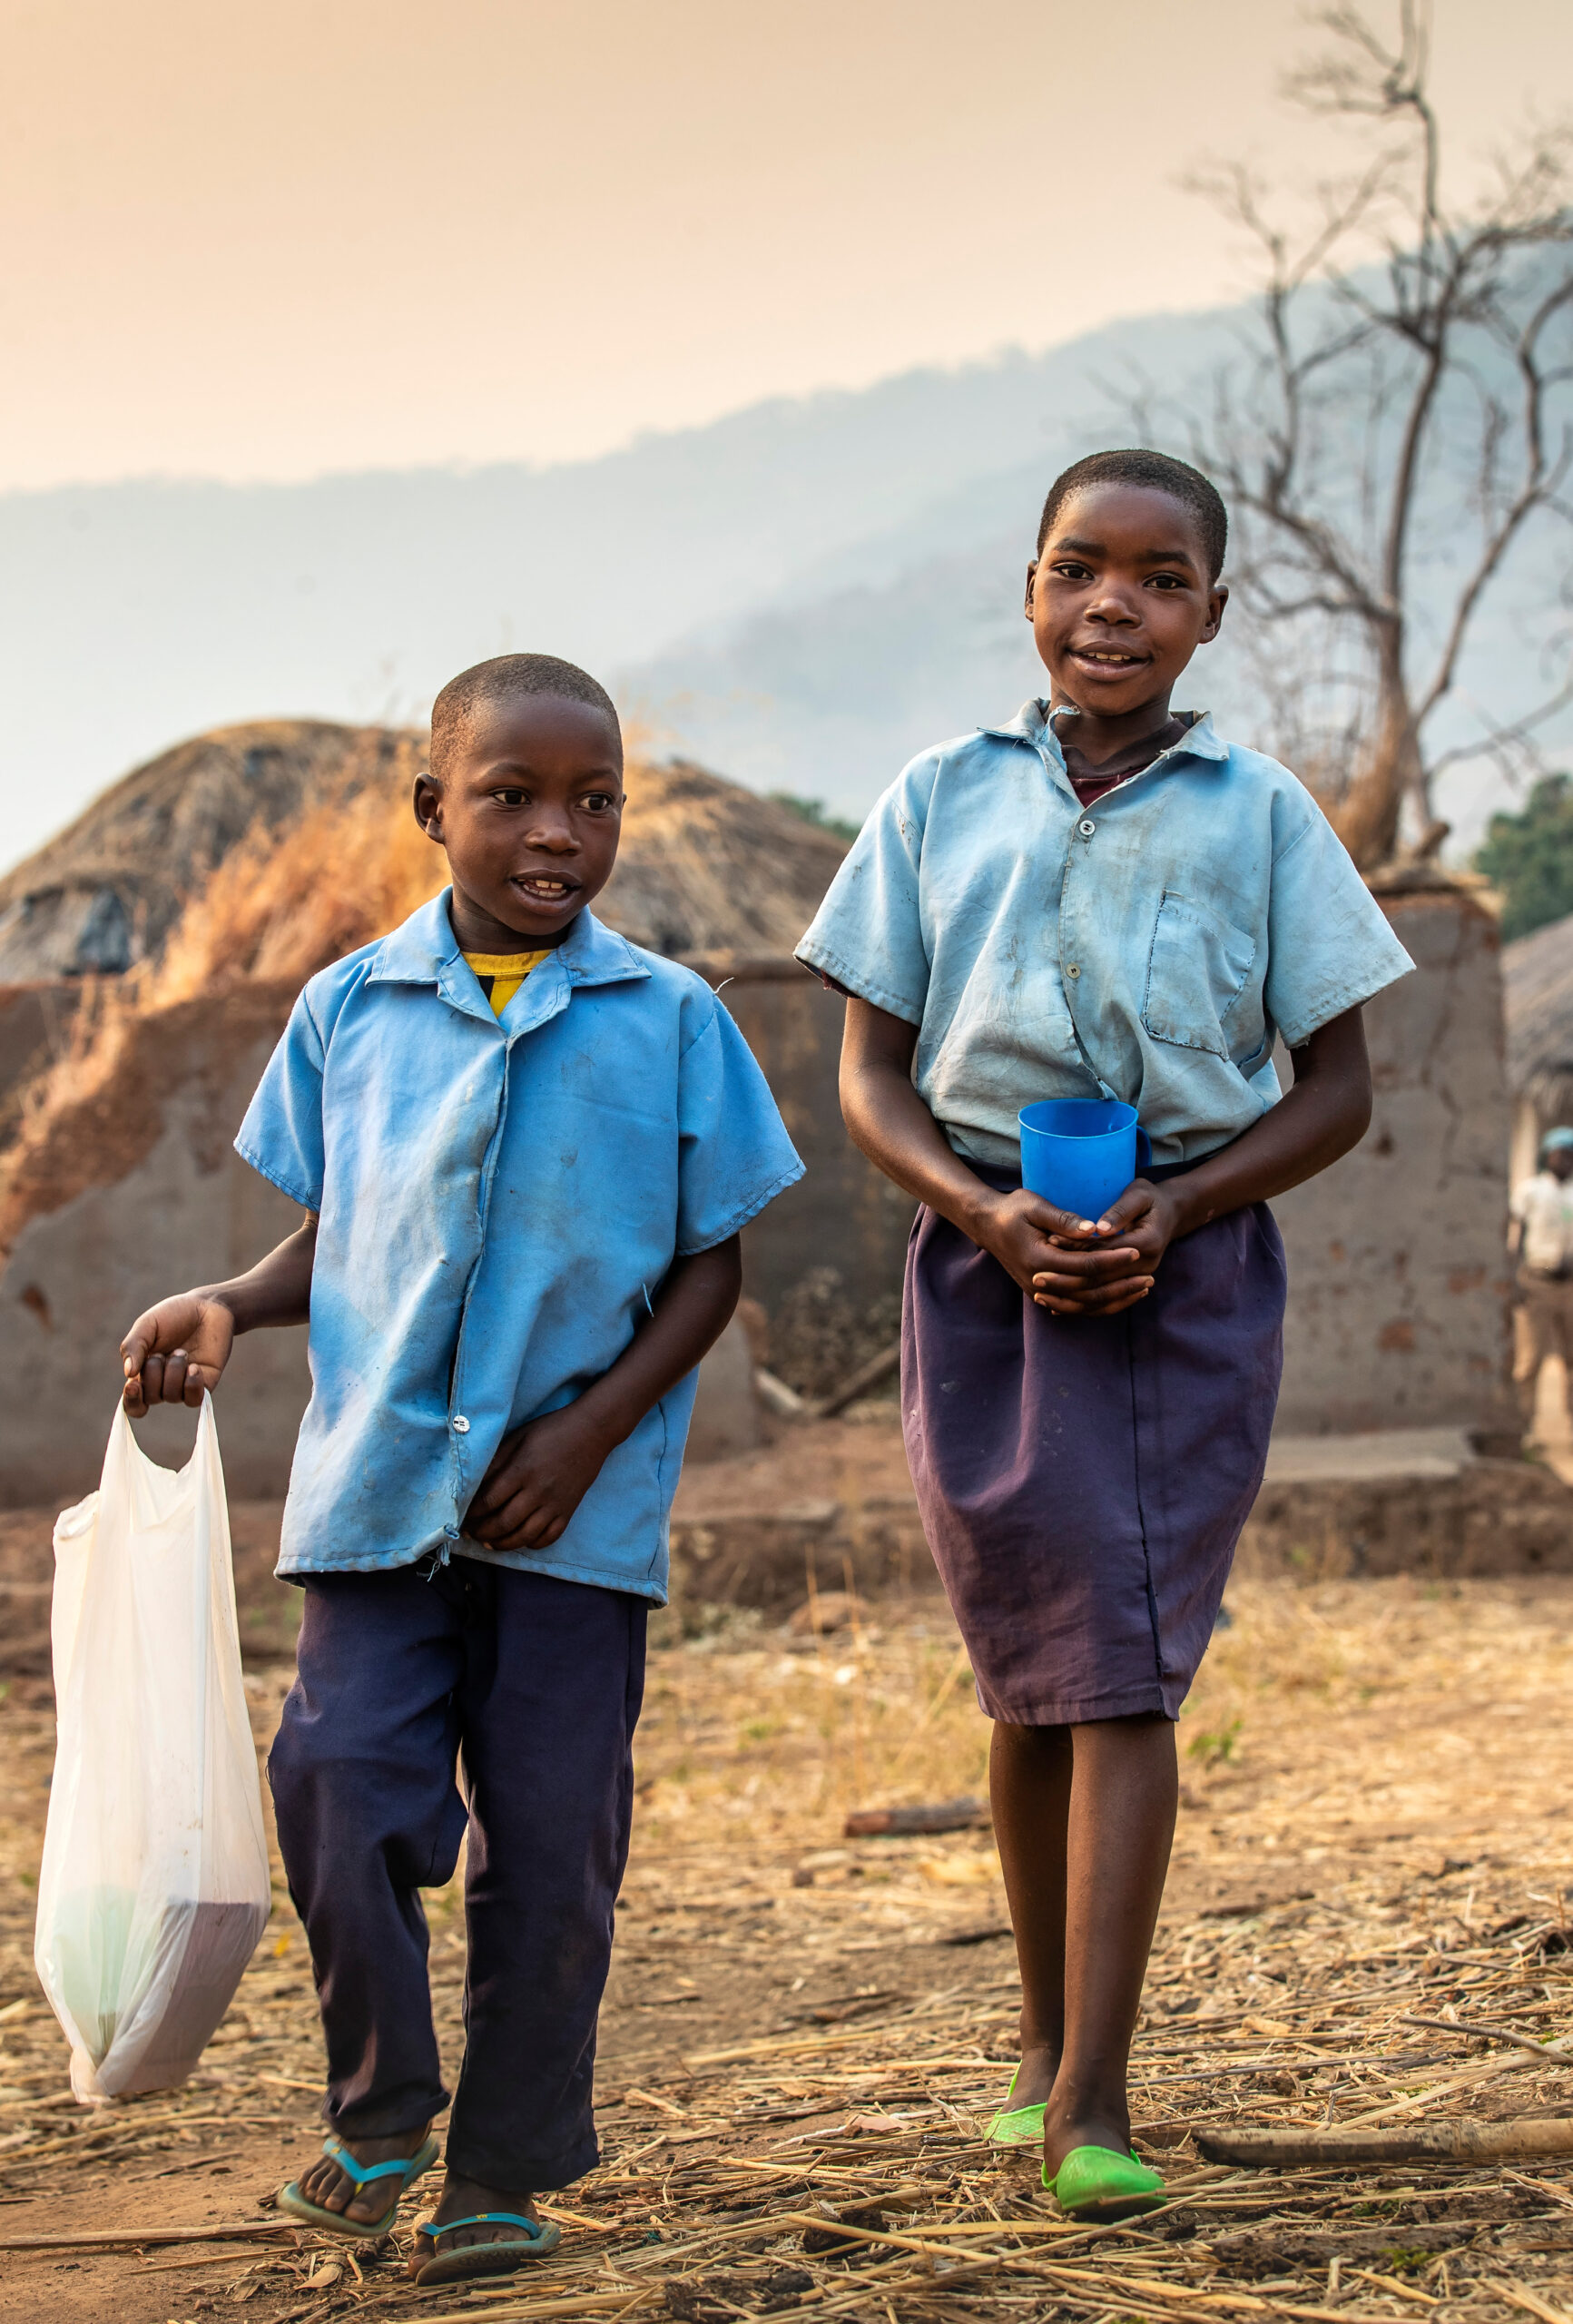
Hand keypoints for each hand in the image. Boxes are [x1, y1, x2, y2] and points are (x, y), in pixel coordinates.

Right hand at [121, 1293, 236, 1412]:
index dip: (131, 1400)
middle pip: (150, 1398)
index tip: (133, 1385)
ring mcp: (183, 1385)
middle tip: (164, 1352)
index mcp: (143, 1372)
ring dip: (174, 1371)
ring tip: (182, 1351)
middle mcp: (162, 1383)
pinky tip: (194, 1366)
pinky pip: (194, 1399)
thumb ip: (133, 1346)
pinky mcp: (205, 1384)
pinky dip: (191, 1384)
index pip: (132, 1402)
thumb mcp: (147, 1325)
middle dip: (154, 1372)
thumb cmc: (173, 1315)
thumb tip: (128, 1373)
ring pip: (171, 1396)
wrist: (207, 1307)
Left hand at [465, 1401, 614, 1551]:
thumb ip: (496, 1460)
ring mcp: (555, 1504)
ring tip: (489, 1542)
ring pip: (524, 1536)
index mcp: (522, 1470)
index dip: (472, 1513)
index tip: (462, 1516)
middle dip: (482, 1532)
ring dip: (502, 1544)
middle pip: (503, 1523)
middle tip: (471, 1533)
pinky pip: (549, 1537)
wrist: (591, 1431)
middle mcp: (538, 1491)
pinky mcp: (569, 1511)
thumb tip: (473, 1483)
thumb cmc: (551, 1431)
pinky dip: (532, 1544)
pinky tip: (521, 1540)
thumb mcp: (518, 1437)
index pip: (489, 1500)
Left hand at [1028, 1178, 1184, 1316]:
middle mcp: (1145, 1267)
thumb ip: (1119, 1211)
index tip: (1049, 1242)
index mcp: (1147, 1242)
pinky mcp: (1131, 1286)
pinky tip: (1055, 1306)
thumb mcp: (1138, 1195)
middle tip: (1036, 1276)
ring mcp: (1139, 1279)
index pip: (1105, 1250)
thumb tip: (1100, 1228)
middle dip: (1067, 1279)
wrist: (1169, 1215)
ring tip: (1040, 1295)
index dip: (1076, 1248)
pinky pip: (1104, 1303)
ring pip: (1101, 1298)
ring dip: (1070, 1299)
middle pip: (1101, 1279)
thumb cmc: (1149, 1200)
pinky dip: (1080, 1305)